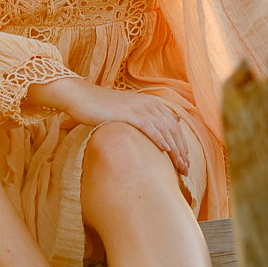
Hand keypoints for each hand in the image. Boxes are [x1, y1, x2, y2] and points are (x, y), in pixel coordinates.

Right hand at [28, 77, 190, 175]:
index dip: (182, 145)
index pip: (174, 126)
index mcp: (151, 104)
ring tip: (180, 165)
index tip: (185, 162)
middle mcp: (149, 104)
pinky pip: (148, 127)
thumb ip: (142, 121)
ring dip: (175, 149)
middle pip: (173, 129)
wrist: (82, 97)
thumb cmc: (101, 108)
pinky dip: (158, 138)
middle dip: (182, 151)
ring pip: (164, 130)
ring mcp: (139, 108)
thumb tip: (152, 136)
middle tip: (186, 169)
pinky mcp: (128, 113)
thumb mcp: (126, 113)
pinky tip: (165, 150)